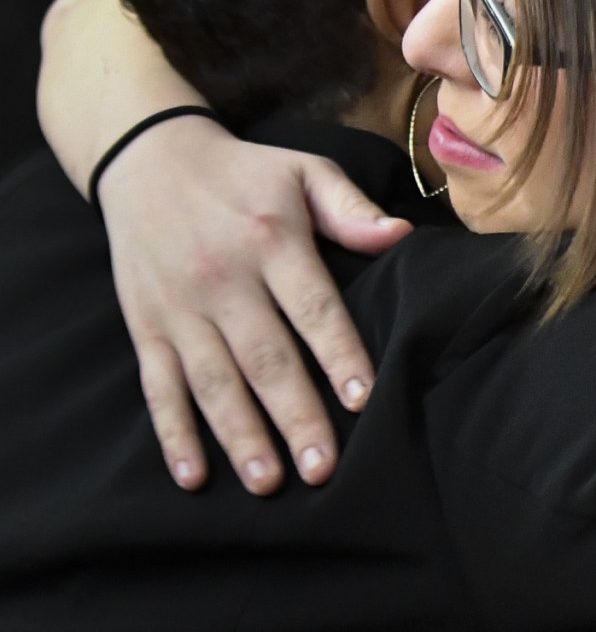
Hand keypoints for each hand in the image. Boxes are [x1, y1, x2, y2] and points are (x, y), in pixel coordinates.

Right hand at [98, 113, 411, 494]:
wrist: (149, 160)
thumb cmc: (245, 173)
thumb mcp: (303, 172)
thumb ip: (350, 208)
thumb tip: (401, 234)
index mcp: (272, 240)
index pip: (313, 307)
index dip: (339, 354)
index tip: (363, 401)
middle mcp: (225, 277)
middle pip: (266, 356)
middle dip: (295, 415)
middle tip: (322, 469)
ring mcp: (180, 306)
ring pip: (213, 380)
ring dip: (240, 435)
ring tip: (268, 483)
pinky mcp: (146, 325)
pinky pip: (158, 385)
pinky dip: (173, 432)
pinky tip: (193, 475)